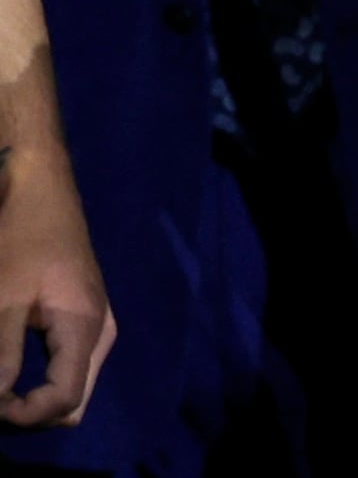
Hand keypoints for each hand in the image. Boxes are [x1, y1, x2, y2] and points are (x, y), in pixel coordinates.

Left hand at [0, 148, 114, 426]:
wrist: (40, 190)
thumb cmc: (20, 240)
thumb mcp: (3, 302)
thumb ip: (3, 359)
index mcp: (86, 329)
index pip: (65, 401)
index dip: (21, 416)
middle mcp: (100, 333)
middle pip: (73, 402)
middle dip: (28, 412)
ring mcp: (96, 324)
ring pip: (71, 387)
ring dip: (31, 398)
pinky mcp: (83, 316)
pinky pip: (67, 367)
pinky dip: (37, 378)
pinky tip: (9, 366)